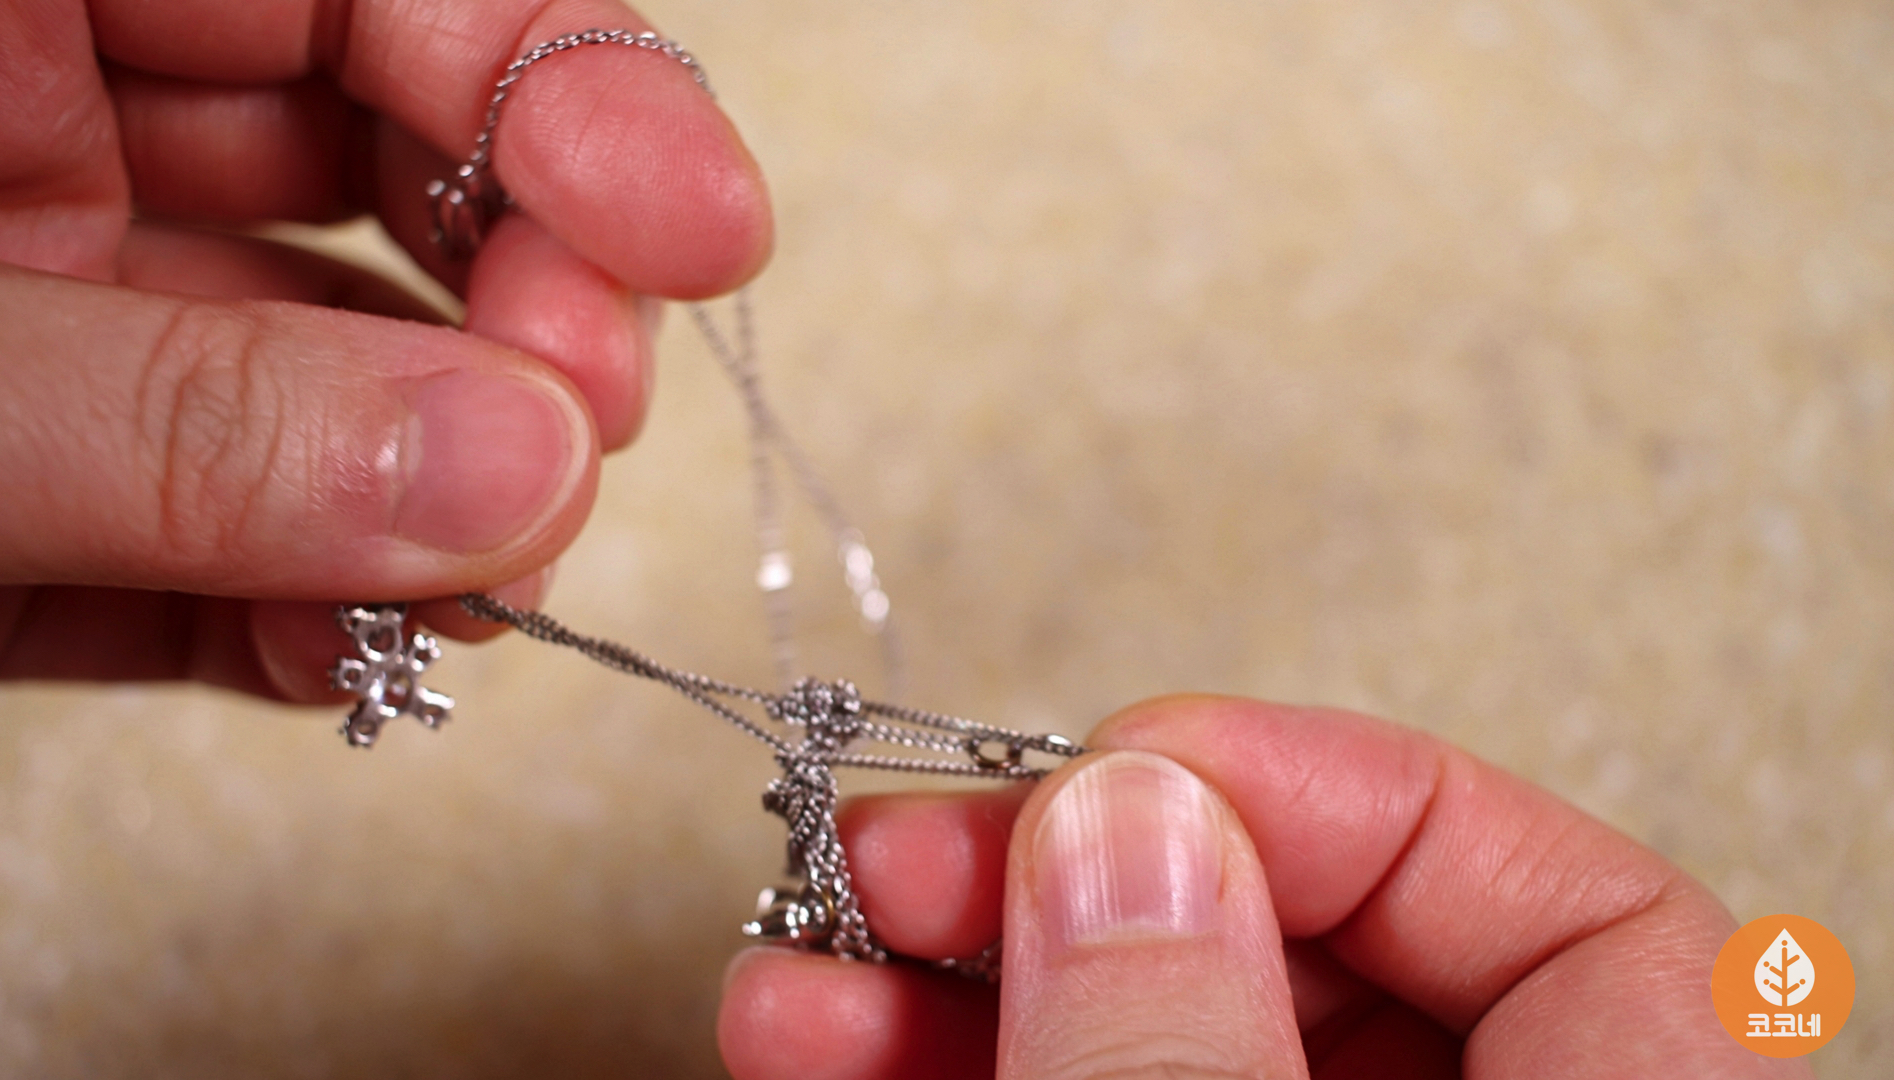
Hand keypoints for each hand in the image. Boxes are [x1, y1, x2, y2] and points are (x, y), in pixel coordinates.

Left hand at [0, 0, 769, 696]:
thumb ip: (189, 418)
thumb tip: (525, 470)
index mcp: (4, 3)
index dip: (561, 77)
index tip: (699, 230)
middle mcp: (47, 132)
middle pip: (393, 156)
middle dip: (536, 303)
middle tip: (587, 430)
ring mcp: (60, 315)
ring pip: (343, 364)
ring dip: (454, 493)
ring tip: (485, 585)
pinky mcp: (54, 501)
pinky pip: (239, 536)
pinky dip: (318, 613)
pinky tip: (363, 651)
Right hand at [717, 696, 1809, 1078]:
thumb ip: (1193, 1051)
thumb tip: (1123, 822)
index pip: (1571, 914)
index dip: (1340, 799)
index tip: (1133, 773)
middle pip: (1304, 957)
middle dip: (1071, 879)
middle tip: (911, 844)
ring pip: (1150, 1034)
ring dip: (950, 977)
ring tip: (803, 952)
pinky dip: (940, 1068)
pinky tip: (814, 1033)